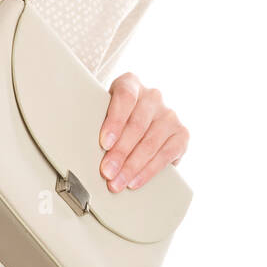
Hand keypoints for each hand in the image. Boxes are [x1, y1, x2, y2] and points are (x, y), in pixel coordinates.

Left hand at [98, 73, 188, 192]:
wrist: (144, 124)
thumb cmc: (117, 119)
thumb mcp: (105, 113)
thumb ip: (99, 123)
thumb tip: (85, 152)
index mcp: (130, 84)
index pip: (125, 98)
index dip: (115, 121)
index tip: (104, 143)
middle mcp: (152, 96)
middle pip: (137, 125)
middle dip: (120, 152)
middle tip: (107, 171)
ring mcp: (169, 114)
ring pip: (150, 142)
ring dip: (132, 166)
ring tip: (117, 182)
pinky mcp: (181, 134)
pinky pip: (165, 155)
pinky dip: (148, 171)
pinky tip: (135, 181)